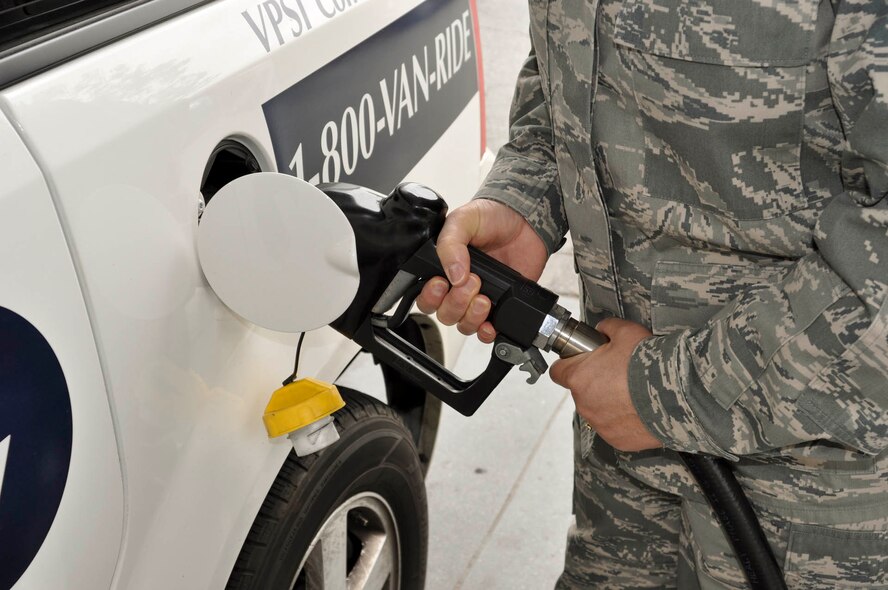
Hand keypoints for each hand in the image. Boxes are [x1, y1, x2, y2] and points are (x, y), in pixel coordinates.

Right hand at [415, 199, 546, 342]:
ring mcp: (478, 298)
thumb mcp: (464, 220)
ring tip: (484, 298)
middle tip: (472, 282)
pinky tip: (490, 322)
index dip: (431, 296)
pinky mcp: (499, 307)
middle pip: (444, 313)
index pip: (425, 296)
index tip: (441, 283)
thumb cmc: (492, 217)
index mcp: (443, 268)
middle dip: (455, 303)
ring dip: (471, 316)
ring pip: (463, 325)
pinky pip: (486, 332)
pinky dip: (486, 332)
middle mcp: (458, 287)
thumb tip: (453, 274)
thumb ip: (450, 243)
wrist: (526, 221)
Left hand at [549, 318, 661, 451]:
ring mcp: (600, 424)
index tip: (580, 361)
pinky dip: (624, 421)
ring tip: (632, 393)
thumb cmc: (647, 364)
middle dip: (595, 382)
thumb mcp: (626, 331)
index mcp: (579, 377)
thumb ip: (607, 328)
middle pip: (582, 391)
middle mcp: (584, 403)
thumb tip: (603, 329)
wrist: (675, 394)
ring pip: (597, 410)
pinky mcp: (617, 439)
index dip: (569, 364)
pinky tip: (640, 409)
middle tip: (618, 374)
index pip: (558, 372)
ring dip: (609, 403)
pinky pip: (614, 428)